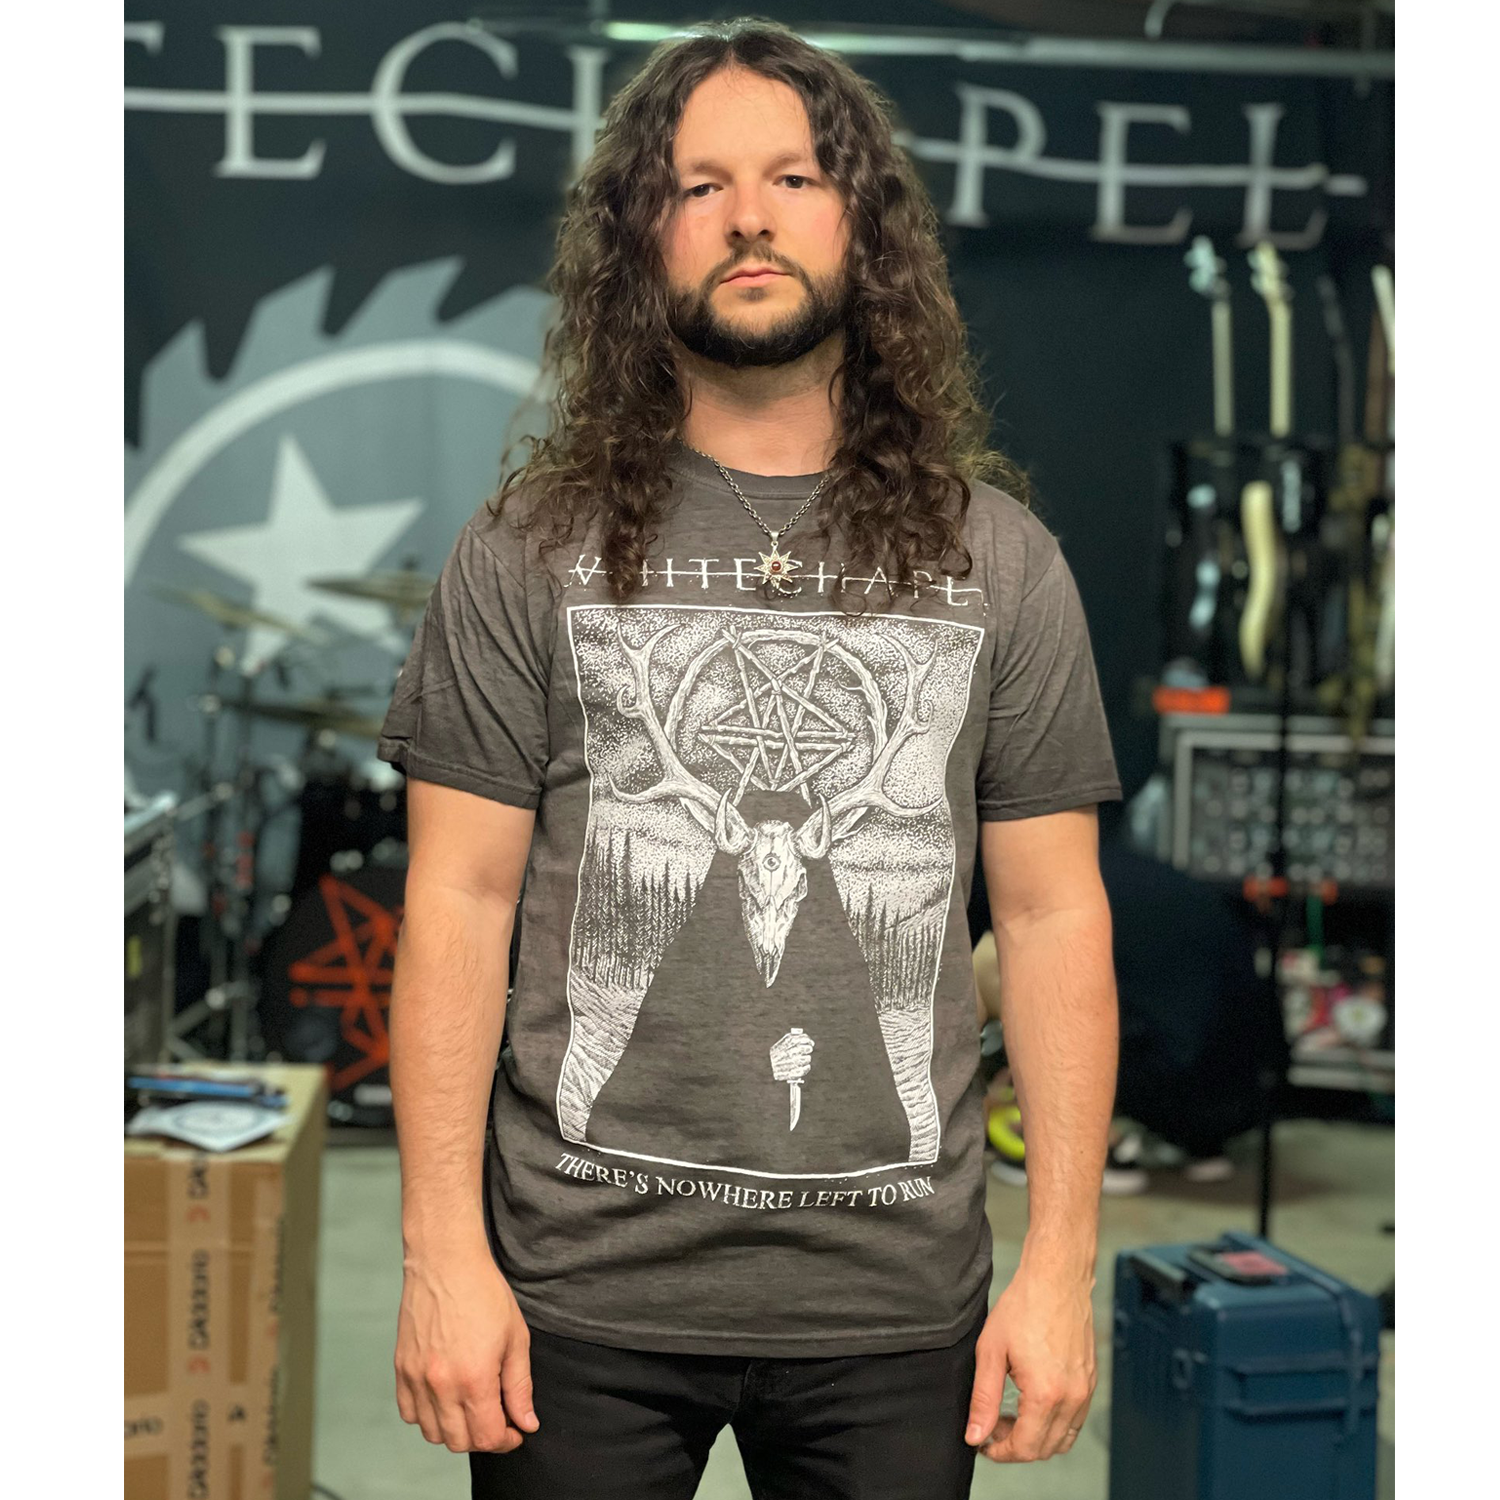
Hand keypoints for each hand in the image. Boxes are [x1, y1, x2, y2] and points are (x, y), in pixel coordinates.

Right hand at [395, 1247, 539, 1452]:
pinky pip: (408, 1413)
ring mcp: (416, 1378)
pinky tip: (444, 1397)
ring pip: (433, 1433)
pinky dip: (426, 1415)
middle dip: (483, 1437)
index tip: (515, 1428)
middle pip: (460, 1442)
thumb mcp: (516, 1338)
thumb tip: (526, 1423)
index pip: (488, 1437)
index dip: (507, 1440)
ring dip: (455, 1430)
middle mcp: (441, 1385)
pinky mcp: (401, 1369)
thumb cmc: (484, 1293)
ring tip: (471, 1407)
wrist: (446, 1262)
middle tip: (497, 1417)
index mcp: (474, 1379)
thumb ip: (520, 1386)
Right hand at [770, 1029, 813, 1082]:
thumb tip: (810, 1041)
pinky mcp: (792, 1073)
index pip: (804, 1039)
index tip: (809, 1043)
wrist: (766, 1066)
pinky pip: (804, 1069)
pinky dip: (806, 1068)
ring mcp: (791, 1063)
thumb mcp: (783, 1041)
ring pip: (807, 1059)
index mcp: (788, 1042)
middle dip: (808, 1049)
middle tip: (807, 1050)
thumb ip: (796, 1038)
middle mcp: (790, 1052)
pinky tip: (804, 1066)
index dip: (808, 1041)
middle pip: (807, 1049)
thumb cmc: (777, 1052)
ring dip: (807, 1058)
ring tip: (803, 1059)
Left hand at [965, 1264, 1096, 1462]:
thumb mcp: (991, 1351)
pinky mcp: (1090, 1380)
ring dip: (1037, 1437)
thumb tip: (974, 1435)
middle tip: (992, 1425)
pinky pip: (1074, 1419)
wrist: (1056, 1277)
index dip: (1000, 1451)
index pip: (1025, 1448)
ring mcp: (1085, 1390)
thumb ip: (983, 1399)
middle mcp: (1072, 1398)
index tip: (983, 1442)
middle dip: (1016, 1446)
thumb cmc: (1023, 1306)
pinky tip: (1032, 1402)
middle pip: (1045, 1448)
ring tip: (1011, 1415)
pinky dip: (1054, 1423)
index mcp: (1046, 1394)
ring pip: (1063, 1439)